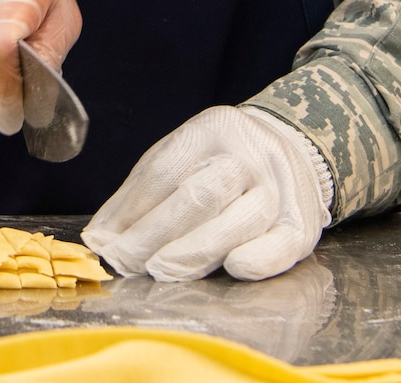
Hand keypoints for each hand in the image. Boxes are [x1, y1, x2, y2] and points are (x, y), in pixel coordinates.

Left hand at [83, 105, 331, 281]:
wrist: (295, 152)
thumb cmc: (220, 162)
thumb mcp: (180, 158)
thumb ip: (140, 194)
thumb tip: (99, 238)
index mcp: (213, 129)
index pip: (165, 170)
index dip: (132, 209)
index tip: (105, 242)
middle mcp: (250, 154)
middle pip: (199, 195)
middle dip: (155, 233)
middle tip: (125, 262)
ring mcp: (280, 188)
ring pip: (238, 220)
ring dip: (194, 252)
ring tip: (159, 271)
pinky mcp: (301, 224)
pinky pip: (282, 244)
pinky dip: (260, 259)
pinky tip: (232, 268)